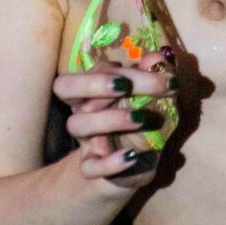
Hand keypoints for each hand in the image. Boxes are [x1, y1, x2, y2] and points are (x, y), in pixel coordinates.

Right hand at [52, 51, 176, 191]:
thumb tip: (159, 57)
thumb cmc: (141, 121)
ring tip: (141, 119)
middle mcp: (83, 110)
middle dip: (94, 83)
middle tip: (126, 87)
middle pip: (65, 87)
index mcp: (95, 89)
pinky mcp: (92, 167)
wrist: (137, 164)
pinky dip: (110, 162)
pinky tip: (132, 156)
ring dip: (109, 118)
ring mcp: (85, 139)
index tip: (149, 79)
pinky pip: (89, 167)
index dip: (115, 71)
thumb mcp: (150, 99)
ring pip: (76, 124)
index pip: (95, 69)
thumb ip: (153, 76)